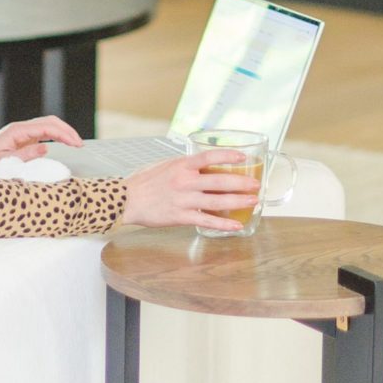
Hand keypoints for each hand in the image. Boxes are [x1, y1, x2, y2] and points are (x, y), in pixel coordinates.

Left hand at [0, 116, 81, 161]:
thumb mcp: (4, 163)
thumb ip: (25, 156)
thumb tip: (45, 147)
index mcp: (16, 130)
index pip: (46, 126)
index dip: (64, 133)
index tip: (76, 144)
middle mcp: (20, 128)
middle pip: (49, 122)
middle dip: (67, 130)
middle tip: (80, 144)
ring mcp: (21, 133)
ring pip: (47, 125)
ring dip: (63, 131)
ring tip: (76, 143)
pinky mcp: (22, 139)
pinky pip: (43, 133)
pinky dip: (56, 135)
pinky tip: (63, 142)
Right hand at [119, 149, 262, 231]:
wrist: (126, 200)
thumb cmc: (144, 182)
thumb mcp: (166, 165)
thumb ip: (185, 165)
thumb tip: (203, 164)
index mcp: (182, 165)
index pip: (210, 156)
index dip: (229, 156)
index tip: (243, 159)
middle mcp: (185, 181)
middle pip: (220, 180)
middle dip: (241, 183)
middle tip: (256, 185)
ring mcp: (184, 199)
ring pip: (217, 201)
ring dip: (238, 201)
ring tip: (253, 202)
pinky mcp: (181, 216)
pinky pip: (207, 220)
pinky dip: (223, 224)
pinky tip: (236, 225)